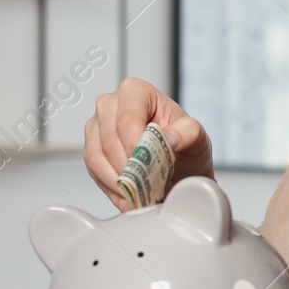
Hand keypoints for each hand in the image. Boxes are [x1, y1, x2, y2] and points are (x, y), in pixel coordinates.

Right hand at [84, 78, 214, 211]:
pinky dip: (111, 188)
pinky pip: (93, 171)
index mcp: (136, 92)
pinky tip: (129, 196)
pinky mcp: (91, 148)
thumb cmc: (185, 145)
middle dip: (129, 168)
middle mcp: (110, 104)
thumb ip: (189, 133)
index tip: (149, 167)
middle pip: (110, 139)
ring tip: (140, 195)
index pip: (127, 119)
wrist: (179, 165)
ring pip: (97, 157)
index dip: (135, 146)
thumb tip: (171, 138)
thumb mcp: (197, 137)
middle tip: (147, 187)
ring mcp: (97, 126)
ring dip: (119, 181)